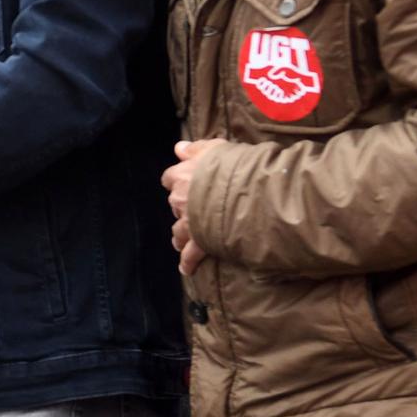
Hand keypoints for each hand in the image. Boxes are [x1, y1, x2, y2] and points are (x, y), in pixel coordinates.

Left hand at [163, 140, 223, 277]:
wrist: (247, 192)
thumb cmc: (234, 166)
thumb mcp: (216, 148)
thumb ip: (196, 149)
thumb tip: (179, 147)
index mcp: (182, 176)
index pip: (169, 178)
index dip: (178, 180)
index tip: (185, 183)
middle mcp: (181, 199)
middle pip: (174, 204)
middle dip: (184, 207)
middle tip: (196, 209)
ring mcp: (189, 221)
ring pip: (178, 230)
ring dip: (181, 235)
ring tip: (183, 241)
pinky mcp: (200, 240)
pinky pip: (190, 254)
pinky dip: (188, 262)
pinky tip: (186, 269)